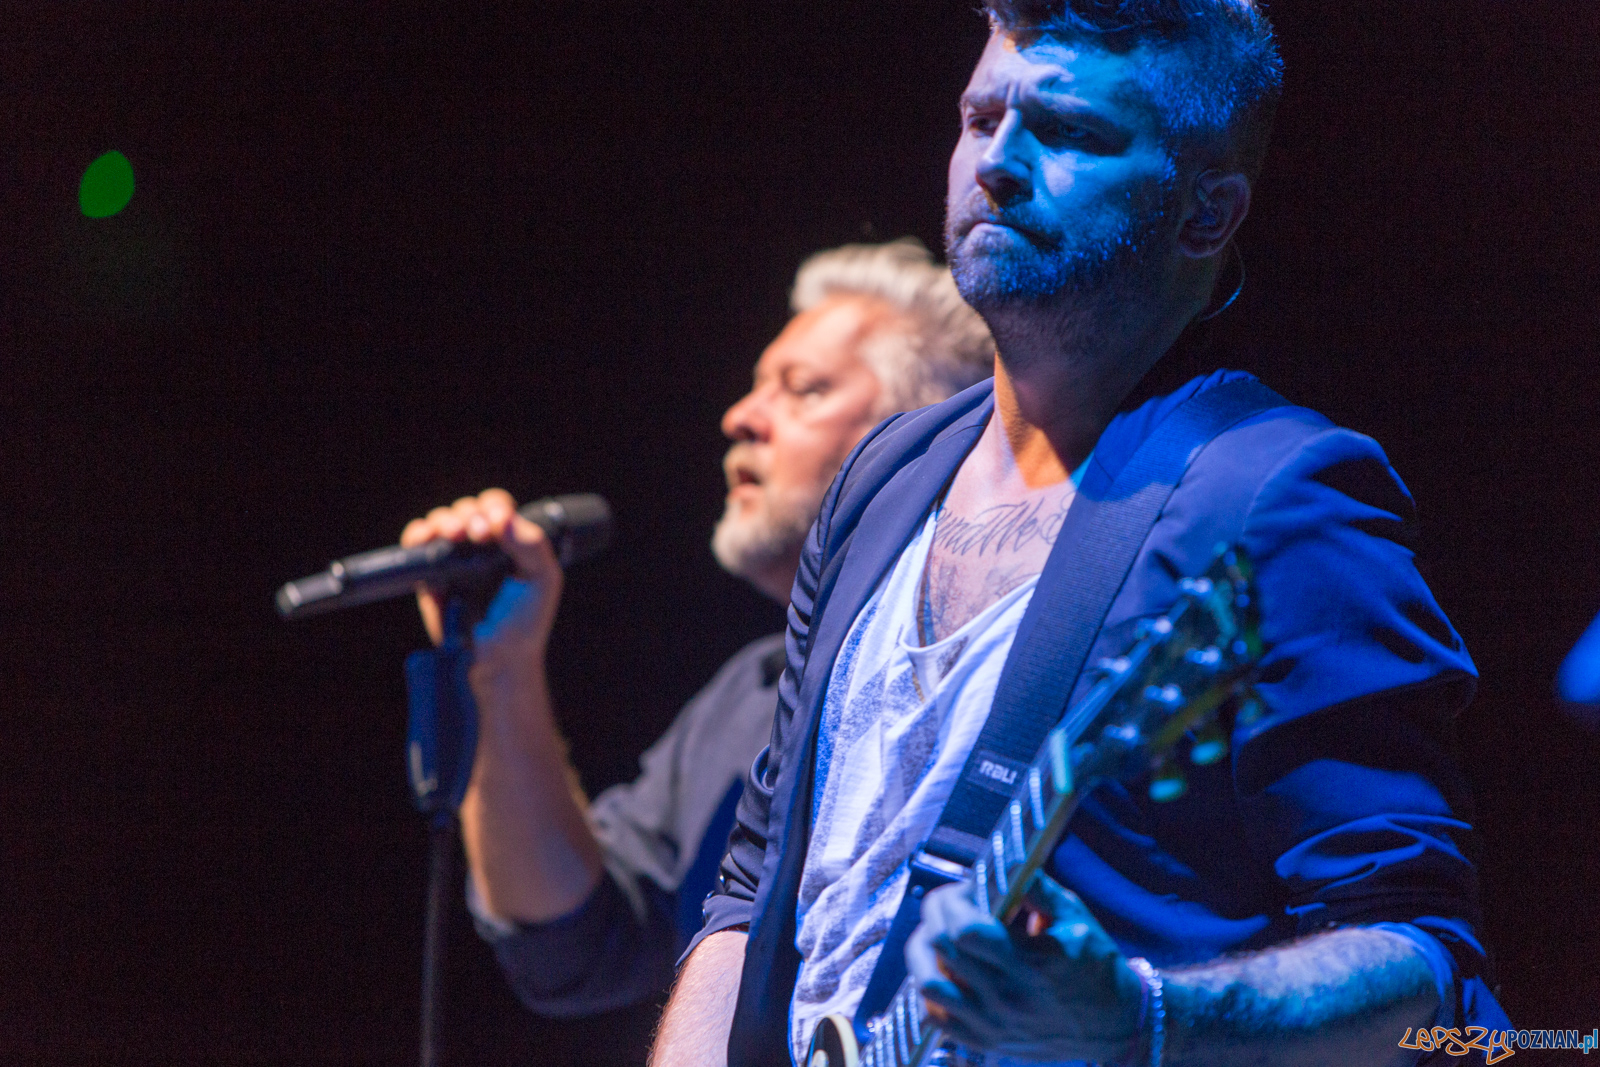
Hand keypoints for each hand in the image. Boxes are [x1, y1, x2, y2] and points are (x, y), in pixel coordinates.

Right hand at [400, 488, 562, 672]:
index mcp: (511, 541)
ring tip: (451, 536)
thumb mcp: (542, 580)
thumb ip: (531, 545)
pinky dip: (417, 535)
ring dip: (444, 521)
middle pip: (467, 509)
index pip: (497, 507)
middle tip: (474, 535)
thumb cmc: (525, 621)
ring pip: (441, 521)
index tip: (493, 527)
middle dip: (468, 515)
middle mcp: (481, 546)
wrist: (498, 659)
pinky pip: (417, 544)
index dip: (493, 510)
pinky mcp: (430, 576)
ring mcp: (455, 559)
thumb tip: (504, 517)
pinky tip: (426, 539)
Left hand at [905, 873, 1143, 1063]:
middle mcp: (1008, 998)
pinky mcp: (985, 1041)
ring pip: (928, 983)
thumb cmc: (1096, 965)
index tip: (964, 889)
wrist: (1114, 1025)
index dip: (954, 900)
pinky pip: (935, 1017)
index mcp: (1031, 964)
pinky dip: (931, 990)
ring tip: (938, 935)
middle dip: (935, 912)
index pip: (965, 929)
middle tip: (948, 903)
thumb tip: (996, 863)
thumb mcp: (1076, 916)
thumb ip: (1034, 886)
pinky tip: (945, 971)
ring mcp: (993, 1024)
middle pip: (940, 947)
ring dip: (923, 951)